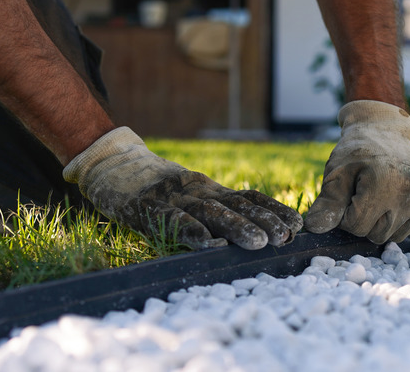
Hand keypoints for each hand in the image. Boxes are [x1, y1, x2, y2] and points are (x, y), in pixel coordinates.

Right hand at [63, 127, 302, 249]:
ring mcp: (174, 198)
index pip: (248, 197)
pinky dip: (193, 232)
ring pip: (211, 212)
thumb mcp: (189, 195)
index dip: (273, 209)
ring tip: (260, 243)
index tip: (297, 224)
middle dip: (265, 220)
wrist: (112, 164)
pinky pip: (173, 220)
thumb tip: (249, 232)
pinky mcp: (148, 208)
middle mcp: (197, 191)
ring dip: (238, 228)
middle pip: (236, 205)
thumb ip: (213, 208)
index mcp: (209, 189)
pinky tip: (210, 244)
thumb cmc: (154, 188)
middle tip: (287, 236)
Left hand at [304, 100, 409, 242]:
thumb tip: (314, 229)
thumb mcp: (337, 173)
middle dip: (365, 221)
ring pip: (398, 234)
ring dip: (384, 222)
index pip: (357, 226)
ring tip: (380, 196)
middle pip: (378, 234)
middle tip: (362, 195)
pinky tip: (397, 193)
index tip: (347, 196)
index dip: (346, 215)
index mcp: (383, 184)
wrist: (383, 127)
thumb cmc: (356, 151)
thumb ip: (328, 203)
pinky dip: (404, 214)